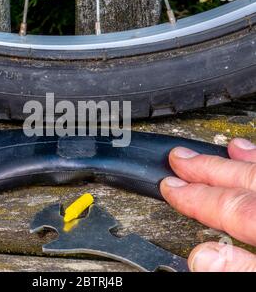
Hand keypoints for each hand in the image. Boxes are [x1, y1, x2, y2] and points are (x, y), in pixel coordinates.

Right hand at [161, 138, 255, 271]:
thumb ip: (241, 269)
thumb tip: (202, 256)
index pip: (231, 207)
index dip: (196, 197)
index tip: (170, 187)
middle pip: (245, 182)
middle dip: (209, 170)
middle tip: (180, 158)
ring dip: (242, 162)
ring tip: (227, 148)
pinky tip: (253, 157)